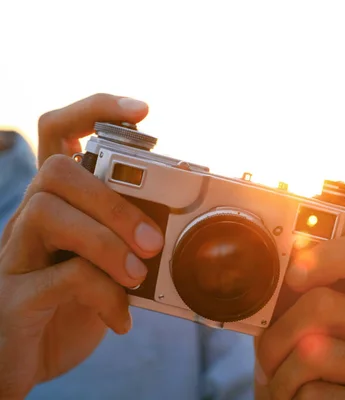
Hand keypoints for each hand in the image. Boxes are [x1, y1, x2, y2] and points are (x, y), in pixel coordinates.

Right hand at [0, 94, 163, 398]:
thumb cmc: (73, 307)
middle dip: (114, 199)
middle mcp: (29, 220)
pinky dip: (102, 294)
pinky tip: (122, 317)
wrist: (24, 364)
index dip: (95, 110)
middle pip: (57, 170)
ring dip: (106, 241)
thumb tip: (188, 227)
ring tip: (140, 274)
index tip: (143, 111)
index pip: (59, 133)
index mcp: (58, 204)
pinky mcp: (14, 298)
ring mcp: (15, 256)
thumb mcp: (109, 266)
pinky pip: (57, 278)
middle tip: (154, 240)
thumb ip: (132, 241)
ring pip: (47, 212)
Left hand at [255, 229, 344, 398]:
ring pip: (314, 352)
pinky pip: (314, 395)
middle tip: (271, 354)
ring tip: (286, 382)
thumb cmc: (289, 359)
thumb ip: (290, 287)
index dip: (334, 253)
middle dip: (277, 333)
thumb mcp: (288, 318)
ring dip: (280, 373)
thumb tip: (289, 256)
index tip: (294, 275)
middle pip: (323, 303)